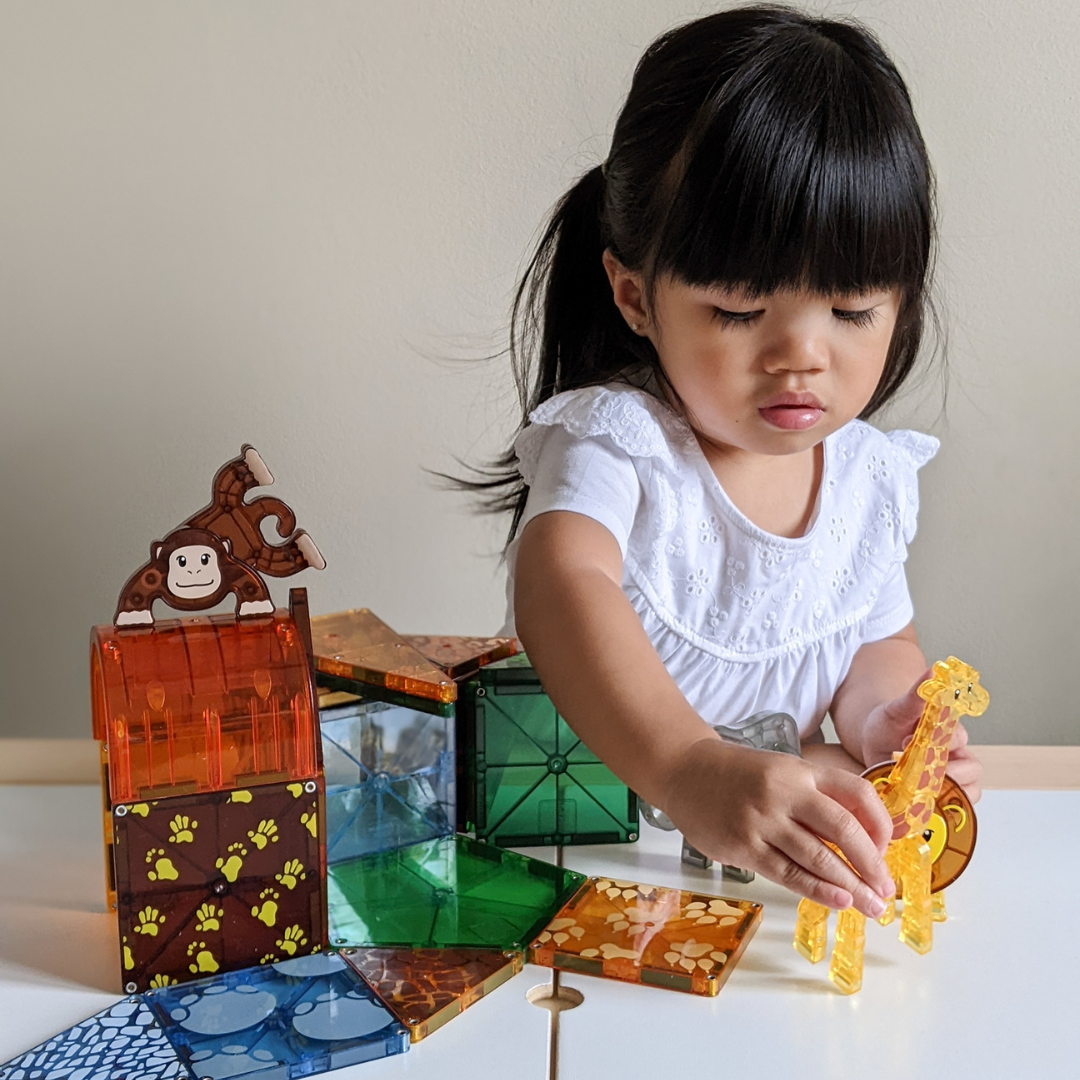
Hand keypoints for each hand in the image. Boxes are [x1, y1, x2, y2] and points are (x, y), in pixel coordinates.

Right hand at [661, 737, 895, 916]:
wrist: (685, 772)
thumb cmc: (742, 776)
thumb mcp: (784, 772)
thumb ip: (818, 800)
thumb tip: (863, 844)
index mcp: (802, 770)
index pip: (857, 793)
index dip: (880, 825)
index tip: (886, 850)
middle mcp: (785, 792)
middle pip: (843, 829)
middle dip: (871, 865)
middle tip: (885, 891)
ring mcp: (762, 820)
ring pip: (818, 858)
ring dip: (850, 887)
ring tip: (871, 907)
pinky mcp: (743, 846)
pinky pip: (787, 873)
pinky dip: (817, 891)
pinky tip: (838, 902)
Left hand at [861, 671, 981, 802]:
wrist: (876, 743)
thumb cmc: (889, 724)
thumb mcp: (897, 708)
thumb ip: (916, 694)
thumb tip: (934, 669)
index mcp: (950, 730)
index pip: (960, 738)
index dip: (939, 742)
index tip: (910, 741)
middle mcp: (957, 755)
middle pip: (971, 770)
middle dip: (946, 773)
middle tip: (917, 773)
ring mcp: (952, 778)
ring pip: (968, 792)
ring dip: (944, 793)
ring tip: (916, 790)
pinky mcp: (941, 796)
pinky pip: (954, 808)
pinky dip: (941, 809)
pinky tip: (919, 806)